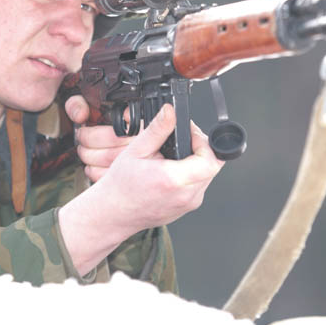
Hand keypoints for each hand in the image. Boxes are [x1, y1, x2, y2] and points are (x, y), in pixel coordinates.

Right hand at [58, 103, 224, 274]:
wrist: (113, 214)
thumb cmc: (120, 186)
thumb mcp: (135, 150)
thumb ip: (157, 129)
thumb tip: (170, 111)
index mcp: (173, 180)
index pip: (210, 159)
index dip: (204, 142)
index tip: (190, 133)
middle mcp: (185, 195)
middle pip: (212, 166)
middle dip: (201, 149)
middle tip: (183, 140)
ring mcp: (188, 204)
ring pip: (207, 176)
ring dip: (197, 162)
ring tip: (174, 156)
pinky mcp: (187, 208)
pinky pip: (199, 186)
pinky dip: (192, 175)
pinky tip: (173, 170)